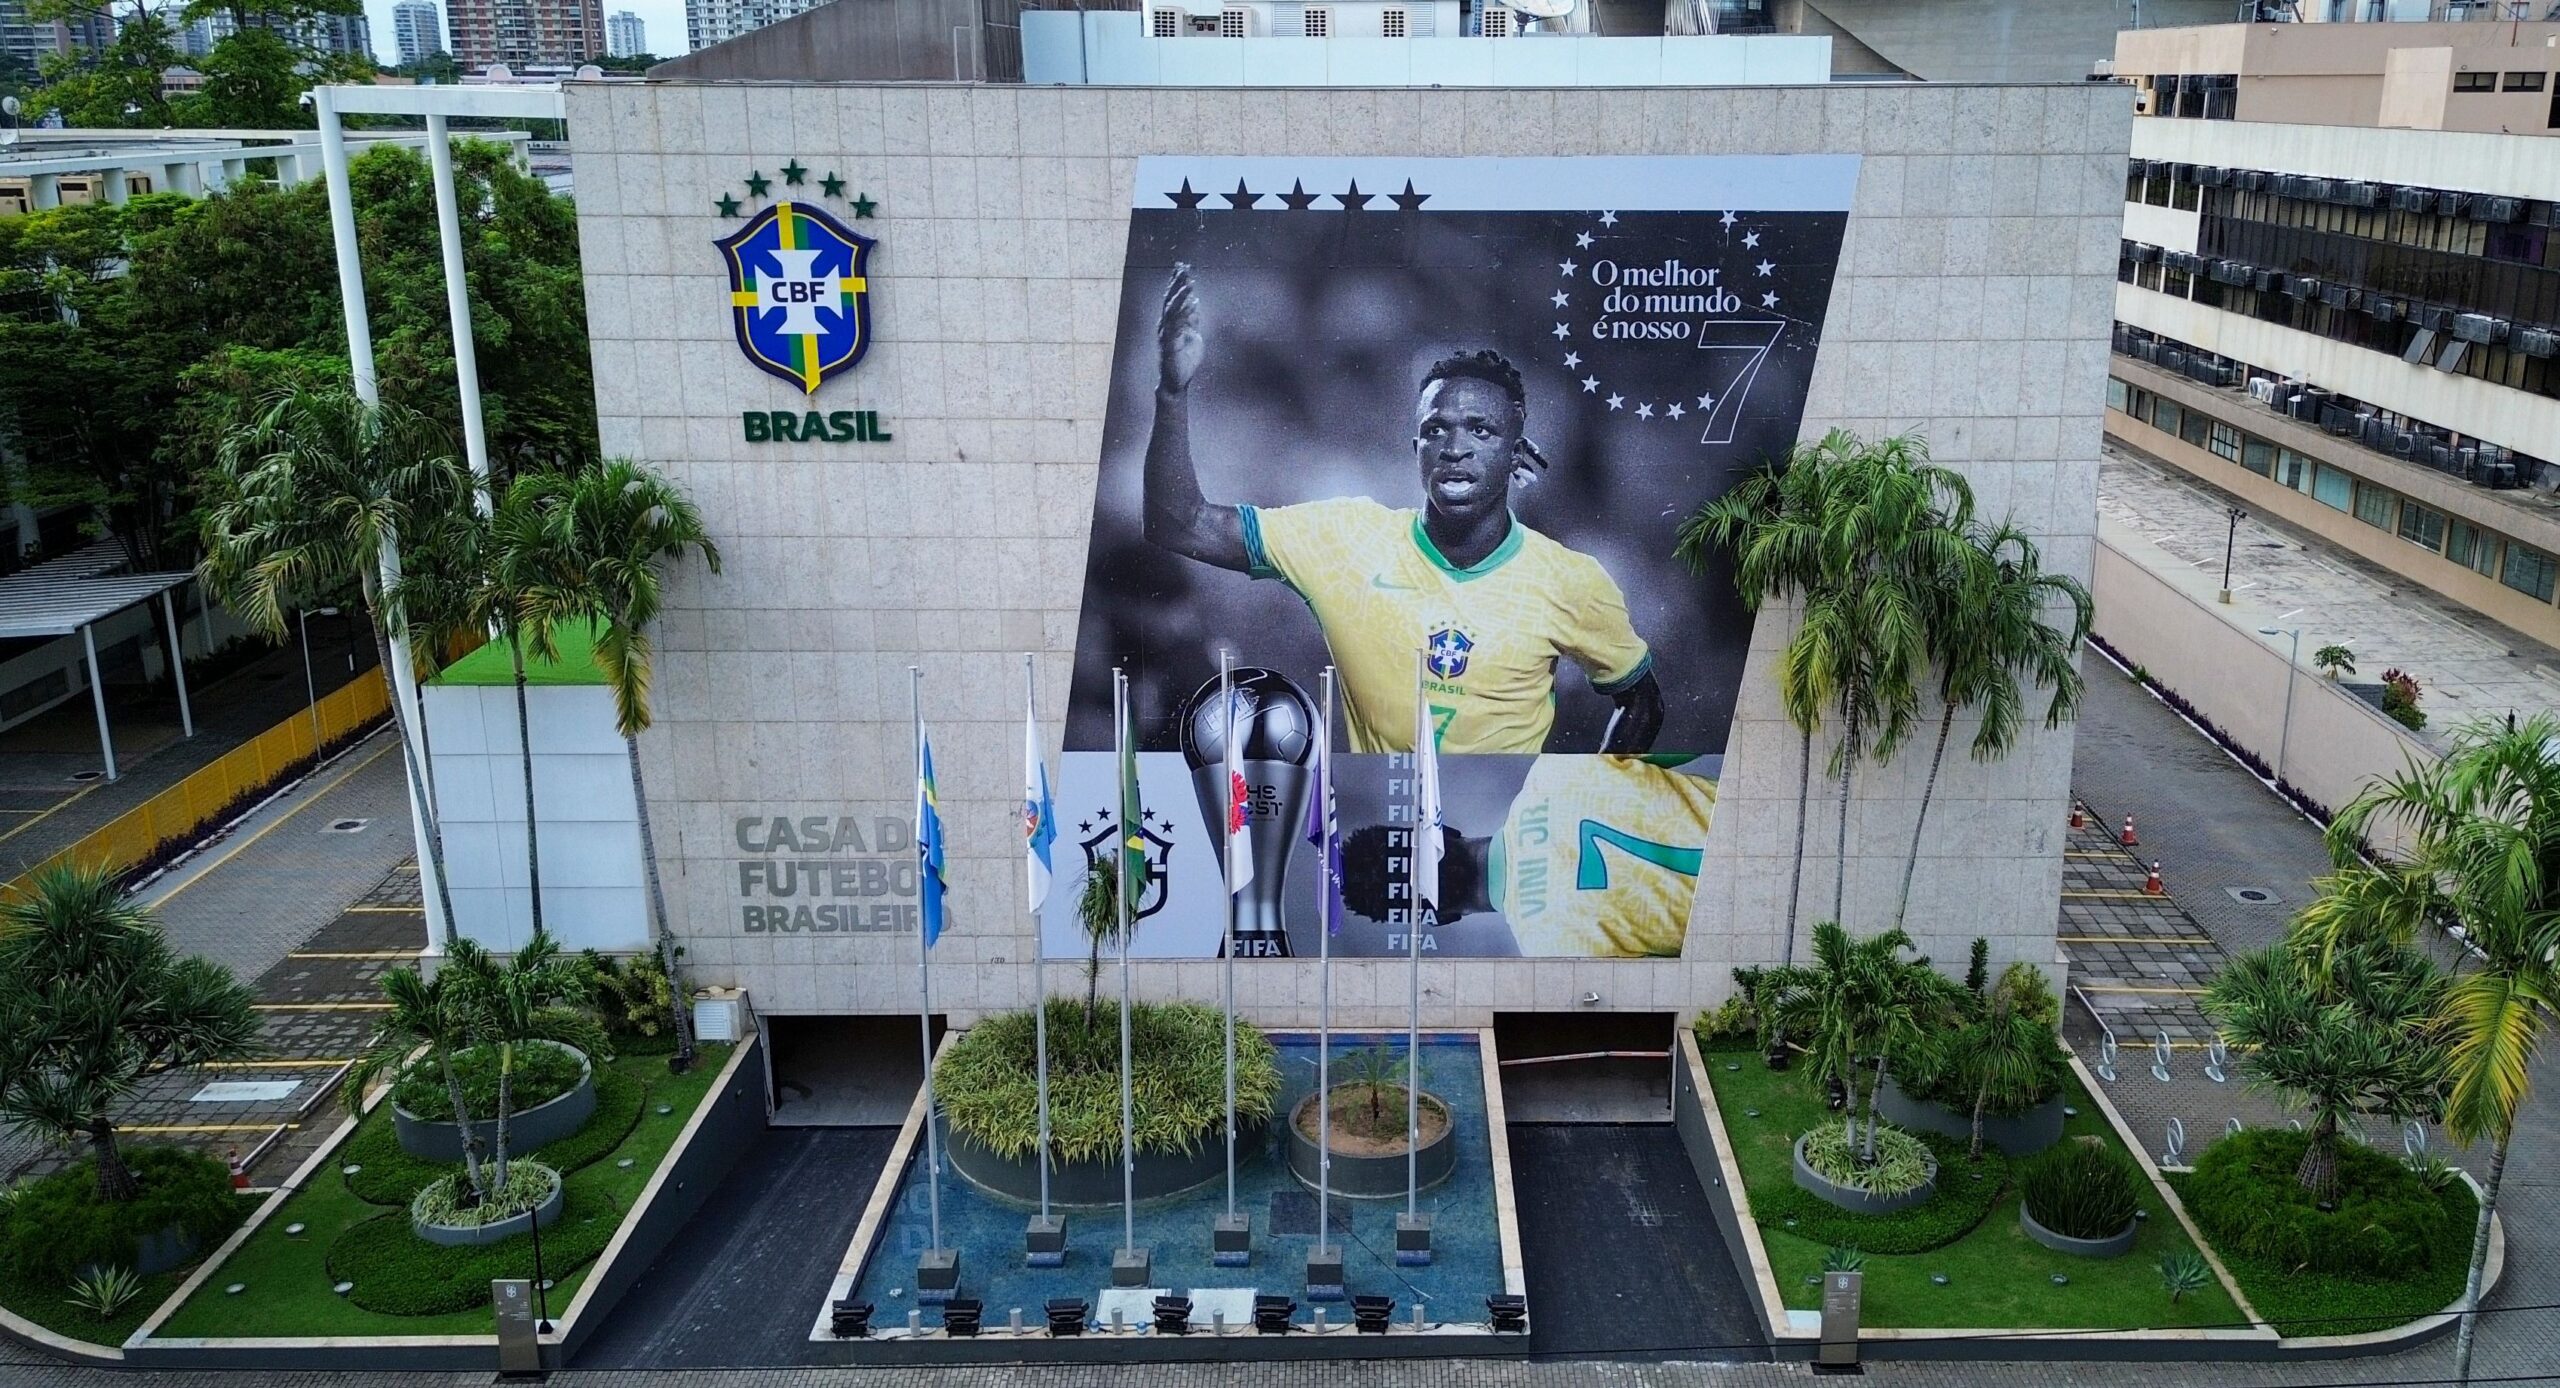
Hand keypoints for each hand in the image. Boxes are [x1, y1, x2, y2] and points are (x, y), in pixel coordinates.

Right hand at [1158, 264, 1202, 394]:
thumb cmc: (1184, 361)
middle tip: (1184, 269)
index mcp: (1169, 323)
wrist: (1177, 383)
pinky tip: (1193, 305)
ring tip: (1189, 283)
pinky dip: (1185, 315)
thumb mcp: (1192, 336)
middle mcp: (1164, 326)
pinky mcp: (1169, 346)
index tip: (1182, 267)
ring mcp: (1165, 335)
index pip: (1171, 299)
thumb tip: (1194, 304)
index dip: (1175, 283)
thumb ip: (1191, 321)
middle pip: (1169, 301)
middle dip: (1176, 284)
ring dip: (1181, 296)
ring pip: (1172, 311)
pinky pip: (1177, 327)